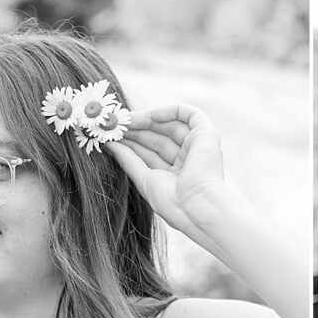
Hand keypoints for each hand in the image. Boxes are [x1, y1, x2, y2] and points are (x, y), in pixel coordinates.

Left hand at [105, 103, 225, 234]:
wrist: (195, 207)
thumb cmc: (172, 202)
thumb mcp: (144, 179)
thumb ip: (128, 159)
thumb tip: (110, 144)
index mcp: (177, 173)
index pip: (150, 152)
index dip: (131, 142)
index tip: (111, 135)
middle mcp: (189, 158)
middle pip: (158, 136)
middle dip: (136, 129)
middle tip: (113, 124)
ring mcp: (198, 145)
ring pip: (170, 124)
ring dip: (146, 119)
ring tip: (124, 120)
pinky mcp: (207, 134)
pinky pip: (188, 113)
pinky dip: (169, 110)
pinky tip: (148, 116)